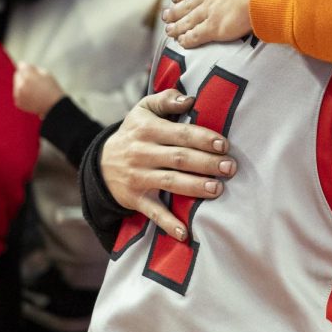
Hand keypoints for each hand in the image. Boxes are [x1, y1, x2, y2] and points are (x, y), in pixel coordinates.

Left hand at [13, 62, 65, 117]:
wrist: (54, 107)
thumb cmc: (52, 89)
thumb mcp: (46, 74)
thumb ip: (33, 68)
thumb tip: (22, 65)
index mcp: (29, 76)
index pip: (22, 66)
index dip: (28, 68)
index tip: (33, 72)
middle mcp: (21, 85)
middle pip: (17, 75)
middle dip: (24, 76)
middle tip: (35, 82)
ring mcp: (18, 95)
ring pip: (17, 85)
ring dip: (23, 85)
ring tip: (36, 91)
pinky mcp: (18, 102)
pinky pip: (18, 94)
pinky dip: (23, 95)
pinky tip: (33, 98)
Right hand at [100, 89, 236, 239]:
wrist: (100, 162)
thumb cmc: (135, 132)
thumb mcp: (143, 109)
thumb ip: (166, 100)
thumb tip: (190, 98)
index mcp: (147, 129)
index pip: (179, 134)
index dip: (202, 139)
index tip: (224, 145)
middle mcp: (142, 153)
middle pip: (178, 158)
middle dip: (206, 163)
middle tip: (230, 168)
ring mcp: (138, 177)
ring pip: (169, 182)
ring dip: (194, 187)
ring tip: (218, 189)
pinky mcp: (135, 199)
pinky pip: (153, 212)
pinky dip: (168, 223)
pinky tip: (185, 233)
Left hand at [163, 0, 288, 47]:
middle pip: (187, 3)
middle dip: (175, 11)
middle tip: (166, 15)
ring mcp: (211, 10)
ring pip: (188, 20)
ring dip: (177, 26)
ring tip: (170, 31)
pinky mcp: (216, 27)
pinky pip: (197, 35)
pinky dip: (188, 39)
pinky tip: (183, 42)